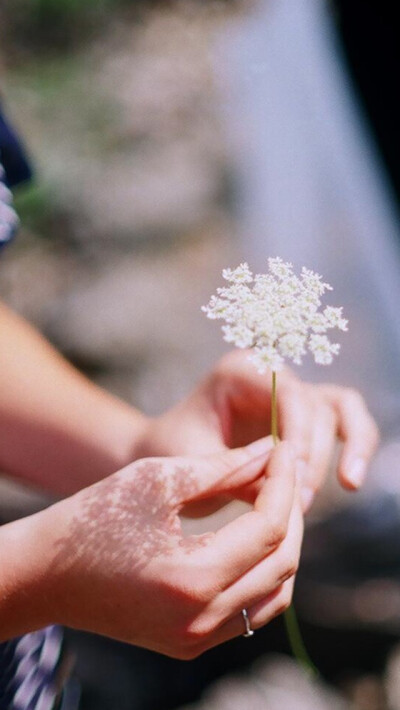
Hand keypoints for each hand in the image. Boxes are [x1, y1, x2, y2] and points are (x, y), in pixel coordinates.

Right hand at [1, 440, 302, 657]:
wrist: (46, 573)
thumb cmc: (95, 516)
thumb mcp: (158, 479)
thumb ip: (222, 468)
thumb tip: (270, 451)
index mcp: (192, 579)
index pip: (269, 530)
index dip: (285, 484)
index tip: (284, 449)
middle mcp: (201, 621)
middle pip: (282, 565)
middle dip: (291, 512)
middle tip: (283, 472)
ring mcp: (197, 640)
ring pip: (274, 594)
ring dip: (283, 545)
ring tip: (274, 501)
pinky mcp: (191, 643)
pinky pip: (251, 611)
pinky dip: (263, 572)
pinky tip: (254, 537)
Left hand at [139, 350, 378, 510]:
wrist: (162, 456)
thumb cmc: (171, 452)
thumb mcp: (193, 462)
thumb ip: (236, 473)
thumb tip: (283, 493)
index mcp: (240, 372)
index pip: (286, 392)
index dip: (299, 433)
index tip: (294, 475)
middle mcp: (271, 376)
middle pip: (315, 404)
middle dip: (313, 455)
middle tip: (299, 501)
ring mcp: (290, 396)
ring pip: (338, 410)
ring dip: (344, 449)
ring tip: (344, 486)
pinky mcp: (303, 420)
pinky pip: (343, 424)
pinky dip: (354, 448)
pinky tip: (350, 482)